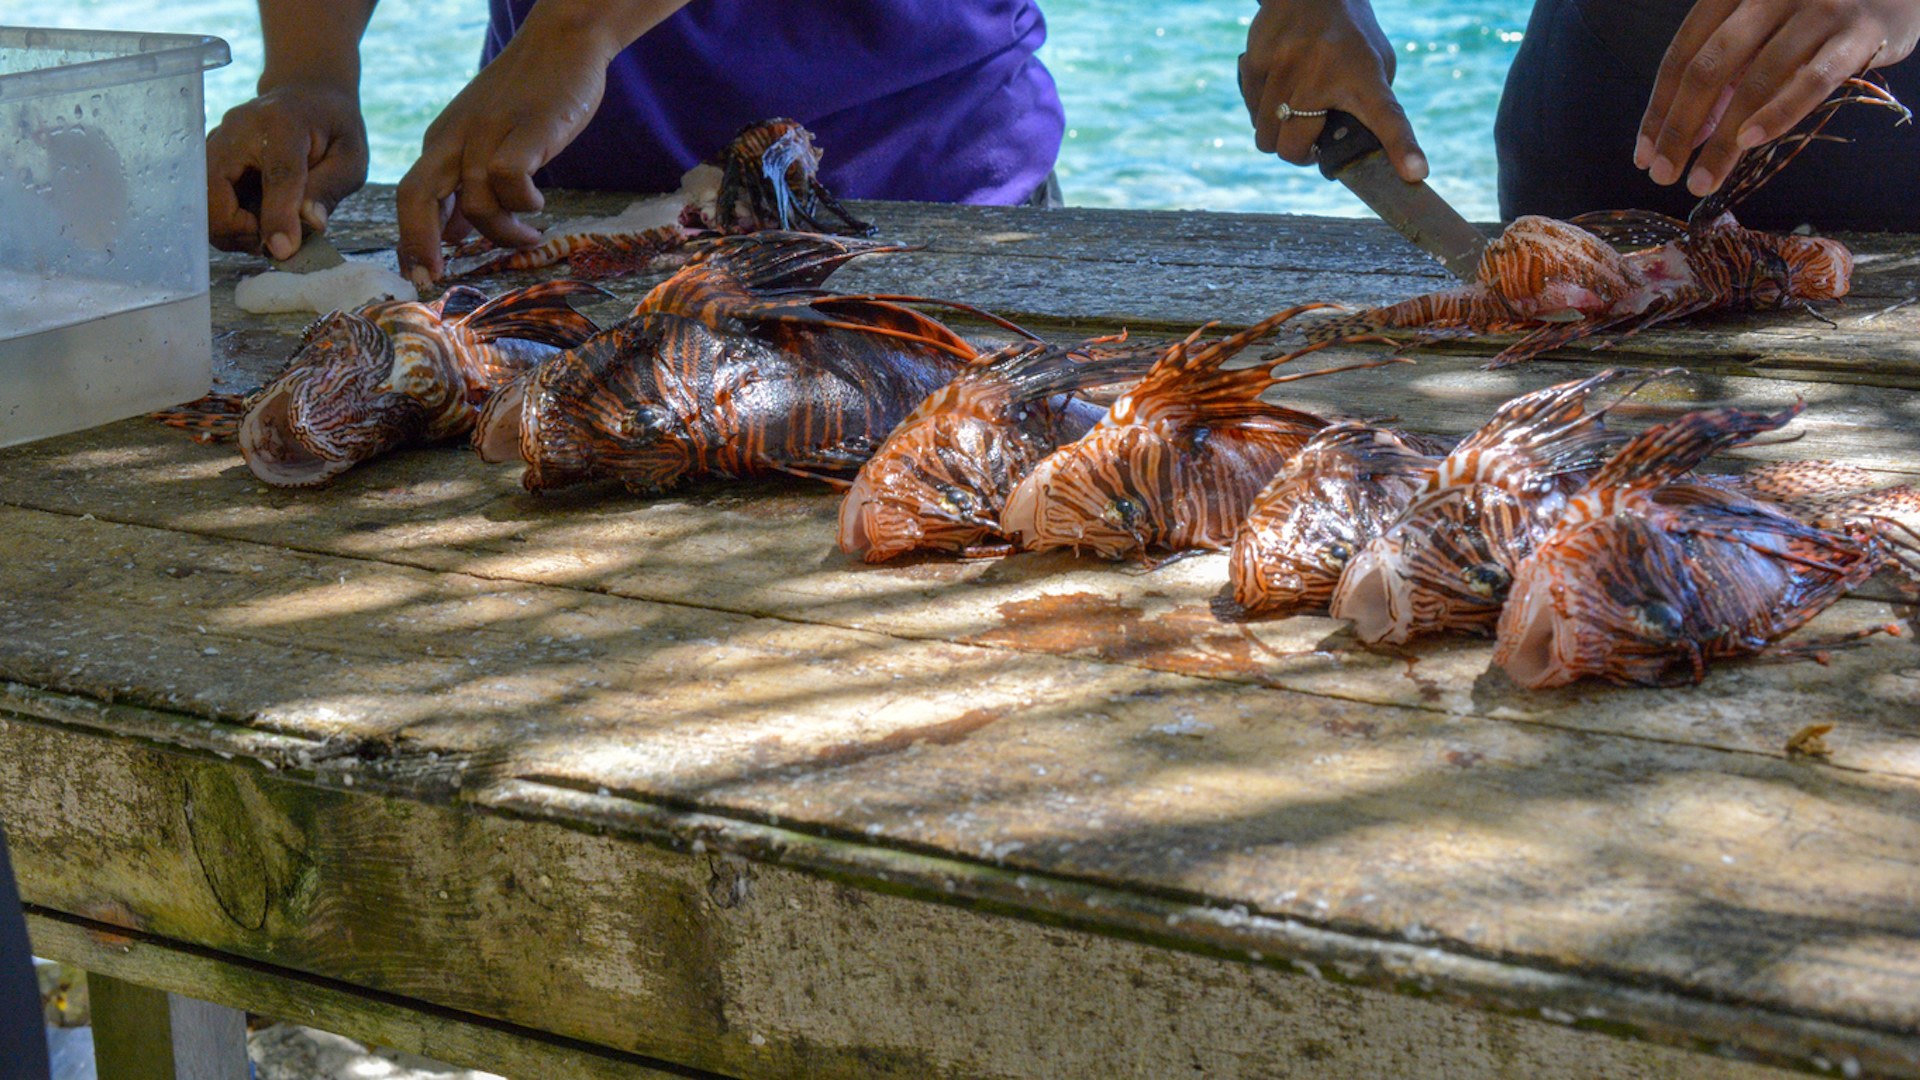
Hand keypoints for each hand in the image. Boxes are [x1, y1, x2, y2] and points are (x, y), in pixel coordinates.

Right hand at [206, 81, 367, 256]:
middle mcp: (237, 129)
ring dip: (232, 230)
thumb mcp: (349, 157)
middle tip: (275, 243)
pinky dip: (228, 222)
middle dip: (240, 230)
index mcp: (282, 123)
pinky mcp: (208, 159)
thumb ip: (330, 188)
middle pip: (216, 192)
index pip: (277, 175)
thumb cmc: (333, 128)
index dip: (278, 217)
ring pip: (203, 203)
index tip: (284, 251)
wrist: (306, 98)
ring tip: (269, 232)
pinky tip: (257, 220)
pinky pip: (207, 203)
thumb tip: (312, 225)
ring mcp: (216, 143)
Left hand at [394, 21, 616, 281]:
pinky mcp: (525, 129)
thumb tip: (453, 236)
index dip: (411, 240)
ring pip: (474, 201)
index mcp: (443, 142)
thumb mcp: (488, 140)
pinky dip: (524, 203)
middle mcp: (456, 137)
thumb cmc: (529, 96)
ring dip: (502, 232)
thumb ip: (468, 184)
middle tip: (437, 278)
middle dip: (419, 244)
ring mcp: (489, 132)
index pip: (410, 197)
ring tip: (530, 237)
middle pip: (415, 196)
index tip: (423, 276)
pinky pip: (509, 180)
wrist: (563, 41)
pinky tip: (539, 204)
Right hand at [1239, 0, 1427, 181]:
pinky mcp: (1256, 60)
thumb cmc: (1350, 36)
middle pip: (1294, 147)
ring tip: (1293, 110)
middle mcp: (1323, 72)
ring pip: (1266, 136)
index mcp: (1365, 76)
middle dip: (1299, 154)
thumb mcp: (1375, 64)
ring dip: (1278, 135)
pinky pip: (1251, 111)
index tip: (1415, 173)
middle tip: (1310, 142)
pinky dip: (1262, 112)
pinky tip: (1278, 87)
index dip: (1402, 147)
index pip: (1387, 116)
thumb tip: (1357, 155)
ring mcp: (1285, 66)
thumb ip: (1369, 108)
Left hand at [1635, 0, 1919, 196]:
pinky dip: (1779, 112)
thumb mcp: (1762, 26)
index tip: (1644, 155)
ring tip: (1701, 180)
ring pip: (1756, 81)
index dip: (1659, 108)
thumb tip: (1684, 133)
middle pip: (1709, 68)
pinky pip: (1814, 78)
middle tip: (1662, 175)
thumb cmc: (1816, 8)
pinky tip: (1749, 142)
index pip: (1683, 54)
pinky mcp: (1860, 32)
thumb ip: (1725, 71)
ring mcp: (1818, 9)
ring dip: (1723, 139)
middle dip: (1679, 128)